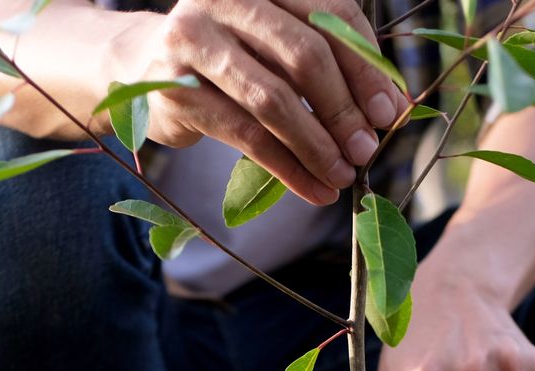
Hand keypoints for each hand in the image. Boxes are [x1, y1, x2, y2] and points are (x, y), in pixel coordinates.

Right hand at [107, 0, 402, 204]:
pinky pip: (246, 136)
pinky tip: (314, 189)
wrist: (142, 67)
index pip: (330, 15)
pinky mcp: (176, 88)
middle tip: (368, 149)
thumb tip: (391, 108)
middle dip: (344, 109)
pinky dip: (288, 168)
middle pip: (304, 55)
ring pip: (273, 100)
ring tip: (343, 176)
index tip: (390, 111)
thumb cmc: (230, 57)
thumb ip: (330, 63)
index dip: (366, 66)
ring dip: (317, 146)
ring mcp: (195, 40)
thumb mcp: (278, 46)